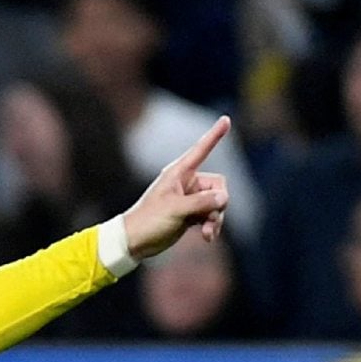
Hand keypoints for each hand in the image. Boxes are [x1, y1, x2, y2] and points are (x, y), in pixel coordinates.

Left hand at [121, 116, 231, 259]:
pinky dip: (212, 225)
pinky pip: (211, 215)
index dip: (214, 135)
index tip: (226, 119)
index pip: (201, 150)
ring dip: (216, 218)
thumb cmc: (149, 220)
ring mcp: (189, 199)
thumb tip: (223, 198)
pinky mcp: (190, 214)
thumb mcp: (176, 210)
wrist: (134, 242)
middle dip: (219, 203)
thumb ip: (201, 203)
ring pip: (217, 203)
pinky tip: (207, 237)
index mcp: (178, 173)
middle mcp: (186, 183)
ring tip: (207, 233)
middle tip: (210, 218)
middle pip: (218, 186)